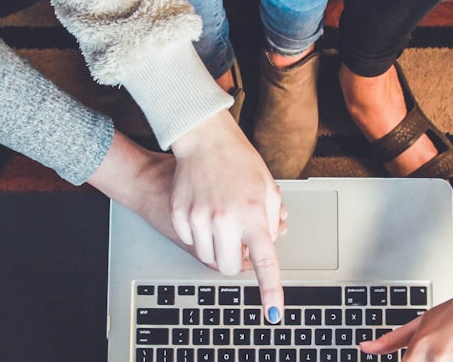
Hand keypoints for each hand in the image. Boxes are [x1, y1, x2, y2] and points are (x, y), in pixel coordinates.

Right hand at [166, 111, 286, 321]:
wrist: (204, 139)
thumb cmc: (239, 162)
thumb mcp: (268, 190)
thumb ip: (271, 223)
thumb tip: (264, 250)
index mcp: (253, 215)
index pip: (265, 262)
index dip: (270, 291)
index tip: (273, 313)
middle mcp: (225, 219)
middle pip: (229, 267)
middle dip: (236, 261)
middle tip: (239, 242)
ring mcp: (199, 218)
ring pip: (208, 257)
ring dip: (217, 248)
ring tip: (222, 221)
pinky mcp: (179, 215)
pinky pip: (191, 242)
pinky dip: (199, 235)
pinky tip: (204, 211)